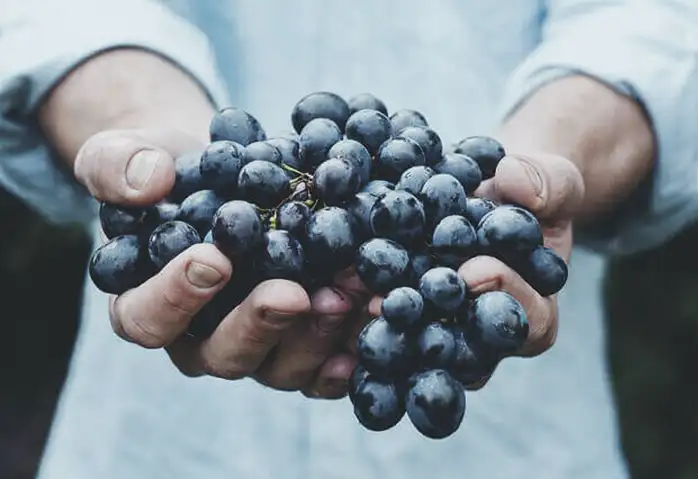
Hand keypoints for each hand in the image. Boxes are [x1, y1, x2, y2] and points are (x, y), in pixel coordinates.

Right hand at [75, 128, 367, 397]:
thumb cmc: (167, 171)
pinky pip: (323, 365)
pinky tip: (373, 322)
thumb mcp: (125, 154)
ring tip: (349, 293)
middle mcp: (200, 338)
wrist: (223, 175)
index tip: (213, 259)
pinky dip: (350, 349)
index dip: (176, 297)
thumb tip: (148, 181)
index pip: (147, 318)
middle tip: (292, 293)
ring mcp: (255, 346)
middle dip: (260, 325)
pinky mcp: (299, 343)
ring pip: (280, 365)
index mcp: (145, 304)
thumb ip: (118, 166)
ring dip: (317, 335)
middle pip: (222, 354)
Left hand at [362, 152, 583, 387]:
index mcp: (533, 312)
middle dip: (426, 324)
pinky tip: (327, 287)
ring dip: (379, 325)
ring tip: (349, 297)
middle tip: (391, 302)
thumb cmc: (530, 192)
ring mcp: (440, 330)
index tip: (475, 269)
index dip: (504, 297)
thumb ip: (547, 184)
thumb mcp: (553, 179)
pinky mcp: (403, 315)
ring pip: (413, 343)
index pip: (527, 322)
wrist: (491, 191)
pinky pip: (381, 321)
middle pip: (460, 349)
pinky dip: (354, 306)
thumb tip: (516, 182)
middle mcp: (483, 336)